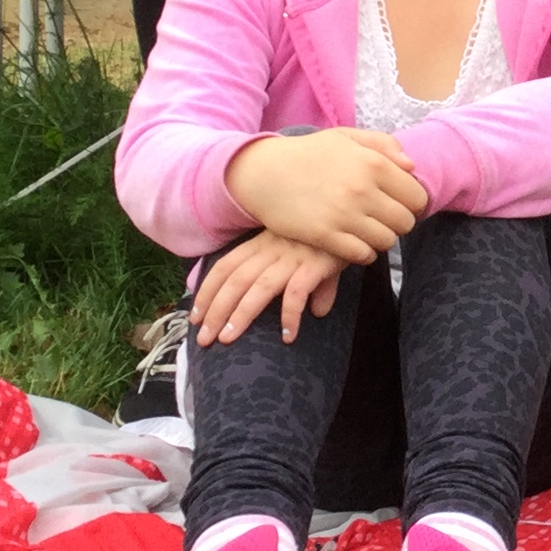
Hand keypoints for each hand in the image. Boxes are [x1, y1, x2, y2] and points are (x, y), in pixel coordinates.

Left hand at [194, 231, 349, 346]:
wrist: (356, 211)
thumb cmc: (329, 234)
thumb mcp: (311, 254)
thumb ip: (306, 282)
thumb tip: (315, 312)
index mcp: (262, 244)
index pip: (225, 266)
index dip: (207, 290)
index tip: (195, 316)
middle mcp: (272, 249)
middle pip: (234, 281)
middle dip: (215, 310)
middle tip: (204, 339)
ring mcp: (292, 257)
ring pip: (258, 288)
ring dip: (240, 314)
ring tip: (228, 339)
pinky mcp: (314, 265)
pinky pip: (296, 293)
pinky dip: (289, 315)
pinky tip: (288, 337)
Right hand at [224, 129, 425, 261]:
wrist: (264, 172)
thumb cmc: (308, 154)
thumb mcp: (345, 137)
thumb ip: (382, 144)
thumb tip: (411, 166)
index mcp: (373, 163)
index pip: (417, 197)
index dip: (411, 204)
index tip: (397, 205)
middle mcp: (363, 189)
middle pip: (405, 223)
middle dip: (398, 224)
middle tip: (381, 220)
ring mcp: (344, 214)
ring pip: (386, 241)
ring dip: (380, 239)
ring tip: (366, 231)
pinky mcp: (325, 235)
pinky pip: (362, 255)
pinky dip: (363, 253)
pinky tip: (353, 244)